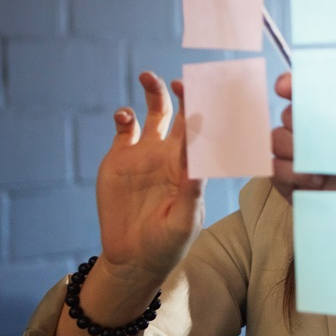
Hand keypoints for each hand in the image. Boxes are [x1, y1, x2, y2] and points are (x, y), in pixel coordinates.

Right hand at [95, 71, 204, 287]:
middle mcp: (172, 155)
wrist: (133, 258)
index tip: (215, 93)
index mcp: (193, 167)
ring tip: (150, 77)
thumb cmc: (168, 243)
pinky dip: (124, 117)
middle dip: (186, 94)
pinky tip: (125, 116)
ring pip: (154, 113)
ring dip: (154, 93)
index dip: (211, 112)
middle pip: (183, 115)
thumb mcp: (184, 219)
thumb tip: (198, 161)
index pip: (206, 133)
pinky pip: (124, 130)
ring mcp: (146, 155)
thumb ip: (191, 189)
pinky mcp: (120, 159)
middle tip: (184, 79)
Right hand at [270, 71, 335, 198]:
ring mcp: (310, 164)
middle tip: (318, 139)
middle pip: (288, 116)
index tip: (285, 87)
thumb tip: (317, 93)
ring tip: (321, 167)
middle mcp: (324, 139)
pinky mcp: (299, 191)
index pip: (311, 95)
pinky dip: (287, 173)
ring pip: (276, 142)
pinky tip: (314, 182)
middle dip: (295, 121)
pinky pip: (274, 173)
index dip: (292, 86)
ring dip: (291, 148)